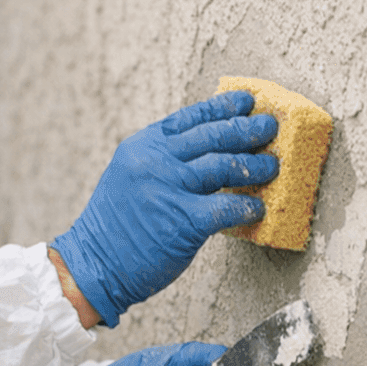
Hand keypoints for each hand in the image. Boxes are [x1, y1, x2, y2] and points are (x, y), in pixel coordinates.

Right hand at [49, 92, 276, 326]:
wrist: (94, 265)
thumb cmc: (115, 225)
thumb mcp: (129, 177)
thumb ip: (162, 160)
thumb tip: (207, 149)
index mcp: (142, 146)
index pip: (190, 118)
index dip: (222, 107)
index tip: (245, 100)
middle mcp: (155, 161)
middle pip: (213, 136)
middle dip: (247, 129)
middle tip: (270, 125)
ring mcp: (169, 189)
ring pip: (224, 166)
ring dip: (255, 165)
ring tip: (272, 165)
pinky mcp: (183, 221)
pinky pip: (227, 208)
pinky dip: (247, 207)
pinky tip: (258, 208)